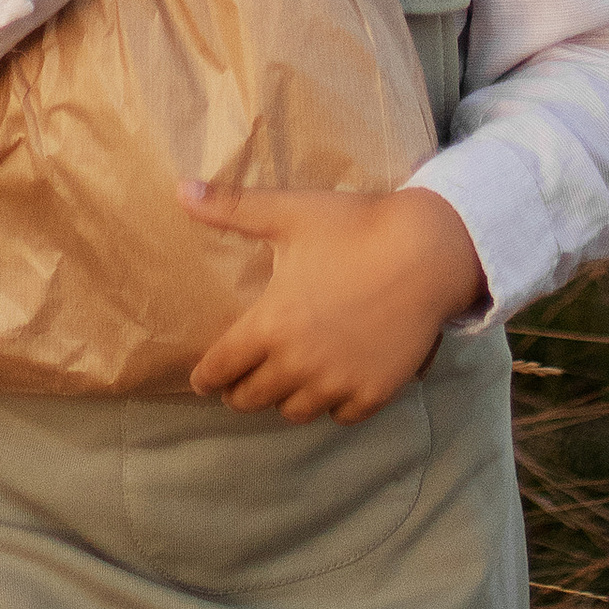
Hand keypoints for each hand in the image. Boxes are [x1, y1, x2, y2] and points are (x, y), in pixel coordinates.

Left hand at [180, 182, 486, 422]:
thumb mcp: (289, 212)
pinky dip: (331, 406)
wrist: (428, 251)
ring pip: (294, 412)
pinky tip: (330, 386)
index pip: (221, 368)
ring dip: (283, 400)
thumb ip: (231, 208)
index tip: (202, 379)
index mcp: (271, 325)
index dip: (206, 376)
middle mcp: (299, 364)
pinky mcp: (373, 394)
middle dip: (239, 391)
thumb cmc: (354, 227)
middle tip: (239, 382)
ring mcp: (338, 383)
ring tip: (283, 384)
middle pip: (252, 399)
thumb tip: (180, 191)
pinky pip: (340, 417)